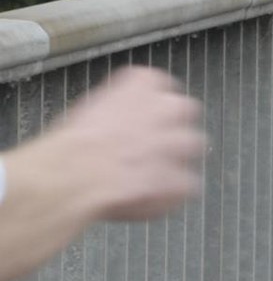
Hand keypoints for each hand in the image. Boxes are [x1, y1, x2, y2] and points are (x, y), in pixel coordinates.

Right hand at [44, 66, 207, 220]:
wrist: (75, 176)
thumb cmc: (72, 146)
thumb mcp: (87, 108)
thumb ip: (114, 106)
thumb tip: (112, 119)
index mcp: (143, 84)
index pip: (158, 84)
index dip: (146, 105)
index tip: (136, 117)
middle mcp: (170, 108)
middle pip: (183, 112)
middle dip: (168, 128)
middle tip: (144, 146)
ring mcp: (181, 143)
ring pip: (191, 147)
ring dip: (173, 158)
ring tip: (144, 173)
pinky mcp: (182, 178)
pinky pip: (186, 185)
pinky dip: (170, 193)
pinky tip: (147, 197)